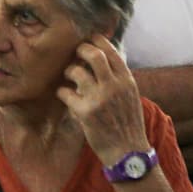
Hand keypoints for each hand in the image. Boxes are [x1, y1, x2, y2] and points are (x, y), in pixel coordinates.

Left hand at [57, 35, 149, 166]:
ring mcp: (99, 98)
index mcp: (127, 80)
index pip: (111, 51)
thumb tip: (102, 57)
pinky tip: (65, 96)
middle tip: (75, 55)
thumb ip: (118, 78)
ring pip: (75, 70)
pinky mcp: (85, 112)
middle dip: (80, 50)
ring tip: (70, 79)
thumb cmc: (127, 123)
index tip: (87, 39)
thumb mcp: (130, 96)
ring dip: (68, 72)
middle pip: (93, 53)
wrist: (128, 152)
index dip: (96, 40)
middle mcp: (114, 86)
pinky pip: (64, 92)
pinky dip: (62, 92)